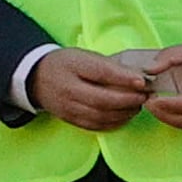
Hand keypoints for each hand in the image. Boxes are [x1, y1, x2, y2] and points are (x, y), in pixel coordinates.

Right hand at [33, 48, 156, 132]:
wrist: (36, 78)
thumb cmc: (65, 64)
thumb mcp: (83, 55)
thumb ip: (108, 65)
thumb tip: (136, 75)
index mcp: (73, 67)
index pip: (101, 73)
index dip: (123, 78)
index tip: (142, 81)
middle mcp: (69, 90)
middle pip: (102, 100)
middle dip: (128, 100)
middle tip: (144, 96)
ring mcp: (69, 108)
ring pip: (101, 116)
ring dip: (124, 113)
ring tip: (137, 105)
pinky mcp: (71, 120)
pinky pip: (96, 125)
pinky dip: (114, 123)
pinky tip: (124, 116)